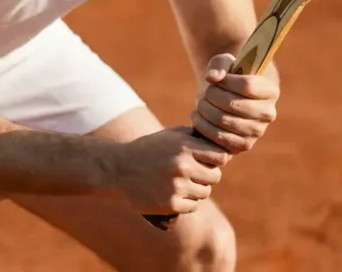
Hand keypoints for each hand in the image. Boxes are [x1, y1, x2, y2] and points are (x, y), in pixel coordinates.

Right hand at [112, 126, 231, 214]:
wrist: (118, 169)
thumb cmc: (149, 150)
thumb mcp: (170, 136)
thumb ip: (195, 138)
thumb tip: (223, 146)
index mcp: (185, 146)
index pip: (220, 156)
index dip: (214, 159)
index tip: (205, 160)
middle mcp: (183, 166)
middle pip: (215, 176)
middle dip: (205, 176)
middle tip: (190, 174)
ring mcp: (177, 186)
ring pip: (204, 192)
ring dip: (195, 190)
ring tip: (177, 183)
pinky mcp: (170, 204)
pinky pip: (192, 206)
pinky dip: (184, 203)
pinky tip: (170, 194)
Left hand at [190, 53, 279, 154]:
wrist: (227, 99)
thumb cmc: (228, 77)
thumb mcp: (225, 63)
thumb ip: (219, 65)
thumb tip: (212, 77)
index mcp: (270, 91)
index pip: (247, 85)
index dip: (226, 81)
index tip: (215, 79)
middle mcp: (268, 113)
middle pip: (233, 104)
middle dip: (212, 96)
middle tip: (205, 93)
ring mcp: (257, 132)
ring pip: (224, 121)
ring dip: (205, 111)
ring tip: (200, 104)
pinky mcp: (243, 145)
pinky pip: (220, 139)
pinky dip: (203, 127)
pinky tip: (198, 117)